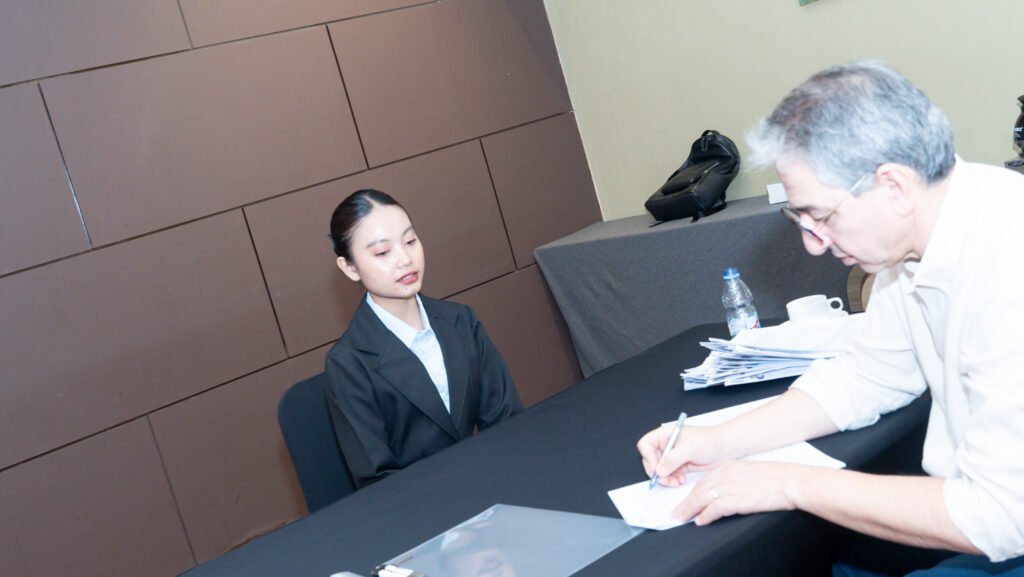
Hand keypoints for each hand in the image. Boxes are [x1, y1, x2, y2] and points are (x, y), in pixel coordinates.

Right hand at [636, 423, 723, 486]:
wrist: (726, 448)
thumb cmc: (710, 440)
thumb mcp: (690, 448)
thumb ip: (672, 459)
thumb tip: (659, 470)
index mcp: (666, 434)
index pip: (646, 444)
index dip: (648, 457)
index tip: (656, 468)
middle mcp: (667, 445)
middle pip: (650, 459)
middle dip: (657, 471)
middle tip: (665, 479)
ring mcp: (673, 456)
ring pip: (660, 470)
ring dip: (665, 478)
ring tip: (675, 482)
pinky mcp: (680, 465)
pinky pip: (669, 475)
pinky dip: (672, 480)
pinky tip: (681, 480)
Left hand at [672, 460, 806, 524]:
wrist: (790, 482)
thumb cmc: (776, 478)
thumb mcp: (750, 472)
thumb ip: (734, 479)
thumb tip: (726, 492)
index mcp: (728, 466)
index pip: (703, 480)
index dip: (692, 492)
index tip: (685, 500)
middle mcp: (724, 474)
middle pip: (697, 489)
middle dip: (685, 502)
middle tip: (676, 512)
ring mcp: (728, 486)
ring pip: (700, 499)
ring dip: (688, 510)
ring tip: (680, 518)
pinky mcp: (734, 499)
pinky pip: (713, 509)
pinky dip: (704, 516)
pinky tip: (700, 521)